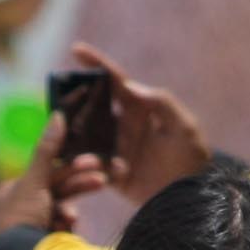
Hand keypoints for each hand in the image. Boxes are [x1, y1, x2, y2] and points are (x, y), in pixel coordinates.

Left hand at [0, 114, 105, 239]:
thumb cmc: (20, 218)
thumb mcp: (34, 181)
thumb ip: (47, 151)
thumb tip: (57, 115)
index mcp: (5, 192)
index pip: (42, 174)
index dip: (67, 168)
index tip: (91, 164)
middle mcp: (12, 210)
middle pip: (51, 193)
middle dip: (76, 187)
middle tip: (101, 179)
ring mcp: (24, 231)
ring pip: (56, 213)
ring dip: (68, 211)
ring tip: (72, 219)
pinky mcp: (36, 247)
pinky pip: (55, 233)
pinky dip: (62, 231)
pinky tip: (64, 233)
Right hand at [67, 42, 210, 204]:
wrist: (190, 200)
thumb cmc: (192, 160)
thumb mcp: (185, 128)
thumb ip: (163, 103)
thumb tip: (131, 86)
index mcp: (140, 109)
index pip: (115, 81)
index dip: (96, 64)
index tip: (76, 49)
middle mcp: (123, 125)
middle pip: (92, 105)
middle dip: (73, 97)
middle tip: (57, 93)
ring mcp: (115, 148)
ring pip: (85, 134)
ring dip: (72, 131)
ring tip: (60, 128)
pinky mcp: (110, 174)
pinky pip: (90, 165)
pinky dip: (82, 163)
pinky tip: (78, 162)